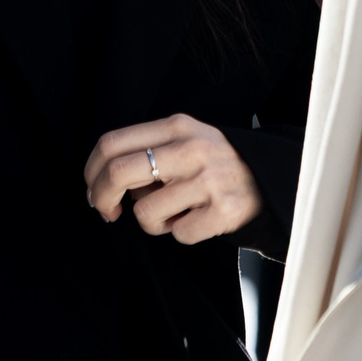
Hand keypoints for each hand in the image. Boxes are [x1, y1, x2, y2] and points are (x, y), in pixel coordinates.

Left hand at [84, 114, 260, 243]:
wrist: (270, 178)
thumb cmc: (214, 163)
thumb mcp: (184, 139)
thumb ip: (147, 151)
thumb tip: (104, 182)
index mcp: (176, 127)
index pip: (112, 143)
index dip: (92, 171)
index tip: (94, 189)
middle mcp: (191, 149)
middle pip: (119, 172)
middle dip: (103, 198)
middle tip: (108, 212)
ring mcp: (208, 180)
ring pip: (145, 211)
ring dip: (152, 222)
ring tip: (174, 212)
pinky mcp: (223, 211)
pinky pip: (178, 234)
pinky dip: (181, 232)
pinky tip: (198, 218)